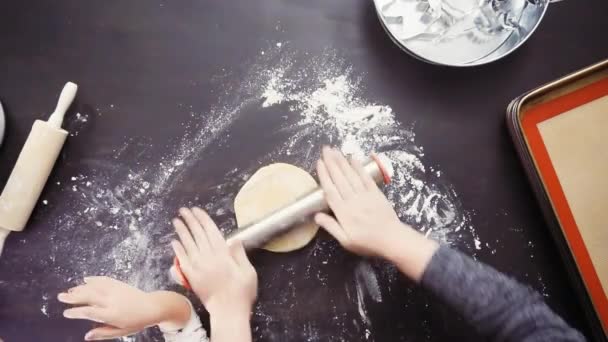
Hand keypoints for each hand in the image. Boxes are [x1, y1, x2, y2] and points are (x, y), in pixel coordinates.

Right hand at [58, 277, 190, 340]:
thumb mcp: (122, 332)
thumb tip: (87, 336)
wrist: (153, 307)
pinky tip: (86, 279)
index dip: (76, 312)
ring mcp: (116, 290)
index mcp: (111, 314)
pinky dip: (94, 279)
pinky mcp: (120, 284)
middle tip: (61, 297)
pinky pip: (105, 279)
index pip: (89, 312)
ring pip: (95, 287)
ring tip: (69, 290)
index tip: (66, 313)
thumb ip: (103, 333)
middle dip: (73, 296)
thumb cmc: (137, 321)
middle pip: (89, 296)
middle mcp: (112, 300)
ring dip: (81, 287)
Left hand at [171, 207, 256, 316]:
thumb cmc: (242, 292)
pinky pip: (182, 260)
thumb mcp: (248, 271)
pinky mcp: (191, 277)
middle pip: (198, 234)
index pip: (211, 231)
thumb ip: (239, 255)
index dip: (203, 219)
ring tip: (176, 221)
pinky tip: (174, 241)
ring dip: (182, 231)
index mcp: (223, 255)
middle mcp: (209, 258)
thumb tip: (234, 239)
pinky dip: (178, 250)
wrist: (228, 311)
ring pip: (188, 244)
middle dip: (190, 220)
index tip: (197, 210)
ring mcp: (198, 267)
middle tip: (183, 210)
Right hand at [314, 147, 403, 256]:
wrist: (392, 240)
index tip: (319, 163)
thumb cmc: (367, 243)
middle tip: (325, 149)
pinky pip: (365, 178)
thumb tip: (316, 216)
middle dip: (331, 162)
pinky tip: (353, 159)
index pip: (330, 190)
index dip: (324, 175)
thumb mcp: (345, 241)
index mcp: (343, 212)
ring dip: (342, 162)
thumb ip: (331, 227)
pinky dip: (359, 167)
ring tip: (335, 150)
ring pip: (351, 175)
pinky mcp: (376, 193)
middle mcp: (352, 200)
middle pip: (339, 178)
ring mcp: (365, 195)